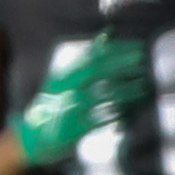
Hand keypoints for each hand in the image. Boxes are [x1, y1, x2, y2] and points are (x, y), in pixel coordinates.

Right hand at [12, 36, 150, 167]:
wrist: (31, 139)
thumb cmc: (53, 107)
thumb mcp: (64, 80)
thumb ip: (86, 58)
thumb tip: (107, 34)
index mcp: (63, 76)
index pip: (92, 56)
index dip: (116, 50)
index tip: (136, 47)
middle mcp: (64, 89)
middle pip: (97, 72)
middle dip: (121, 65)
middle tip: (142, 61)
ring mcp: (68, 108)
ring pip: (101, 95)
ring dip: (125, 90)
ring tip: (143, 87)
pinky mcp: (73, 129)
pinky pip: (99, 119)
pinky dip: (114, 115)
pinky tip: (128, 111)